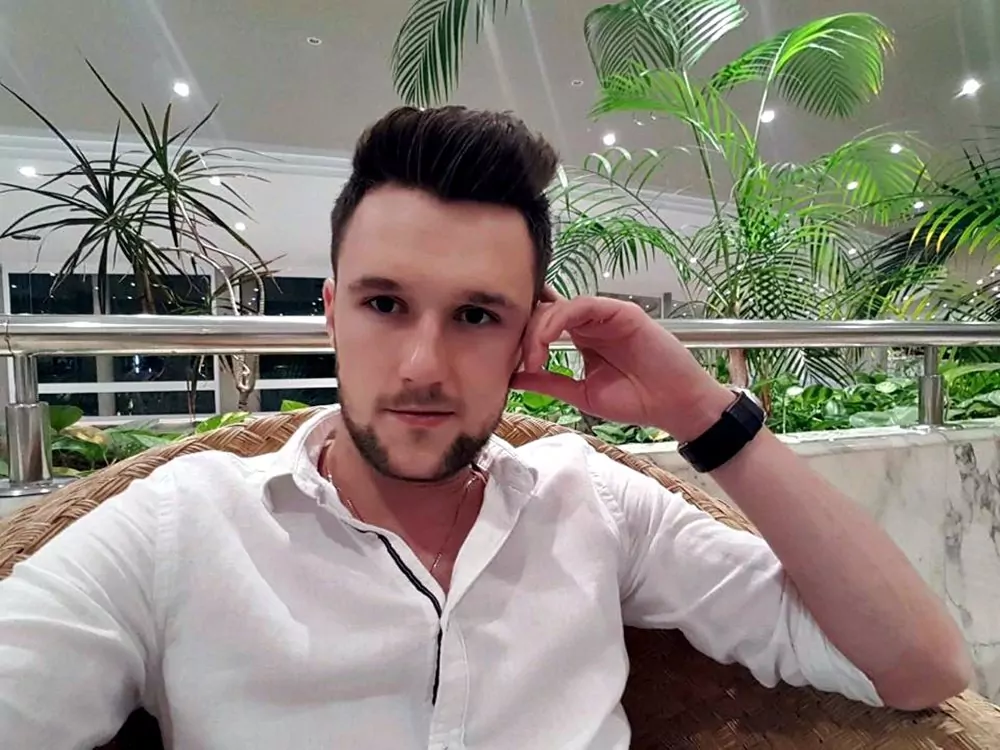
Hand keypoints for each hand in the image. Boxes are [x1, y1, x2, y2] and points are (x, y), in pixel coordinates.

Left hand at [511, 288, 733, 439]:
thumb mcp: (581, 394)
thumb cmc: (637, 401)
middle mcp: (592, 323)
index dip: (523, 338)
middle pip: (546, 311)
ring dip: (538, 330)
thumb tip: (514, 378)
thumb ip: (549, 383)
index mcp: (582, 338)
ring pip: (559, 306)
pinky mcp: (621, 311)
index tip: (508, 363)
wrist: (674, 406)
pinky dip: (558, 321)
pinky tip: (547, 343)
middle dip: (525, 332)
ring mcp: (606, 315)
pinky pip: (582, 305)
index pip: (544, 324)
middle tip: (516, 359)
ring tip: (532, 358)